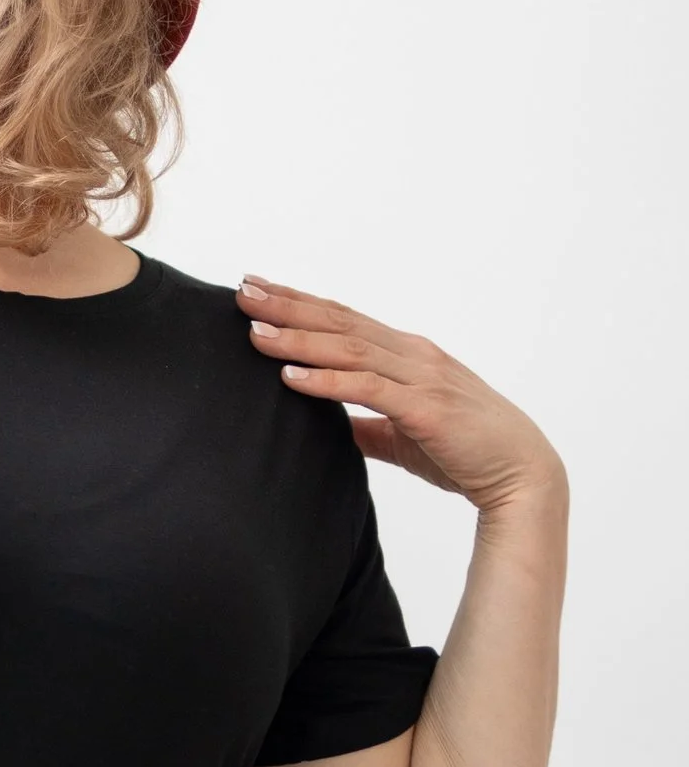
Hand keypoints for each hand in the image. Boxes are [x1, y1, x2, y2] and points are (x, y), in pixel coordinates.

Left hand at [238, 278, 564, 515]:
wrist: (523, 476)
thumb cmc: (467, 453)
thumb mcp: (405, 434)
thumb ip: (367, 425)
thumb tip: (330, 428)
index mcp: (409, 356)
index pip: (346, 320)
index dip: (302, 303)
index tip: (260, 290)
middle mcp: (414, 356)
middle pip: (341, 322)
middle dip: (290, 306)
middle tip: (243, 291)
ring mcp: (422, 378)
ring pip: (349, 349)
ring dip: (299, 339)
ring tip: (255, 332)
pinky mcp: (426, 409)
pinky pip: (367, 390)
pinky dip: (326, 381)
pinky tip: (291, 376)